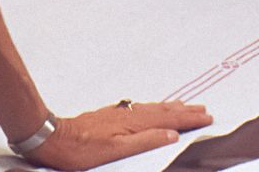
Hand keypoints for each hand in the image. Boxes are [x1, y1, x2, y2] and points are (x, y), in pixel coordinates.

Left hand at [24, 100, 213, 169]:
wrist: (52, 138)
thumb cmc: (81, 150)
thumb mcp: (115, 151)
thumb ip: (145, 141)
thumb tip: (171, 135)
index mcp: (133, 125)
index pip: (168, 121)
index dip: (188, 119)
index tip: (206, 117)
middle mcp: (128, 116)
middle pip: (163, 111)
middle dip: (185, 111)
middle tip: (204, 109)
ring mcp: (118, 115)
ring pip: (152, 109)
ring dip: (171, 108)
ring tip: (185, 107)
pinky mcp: (109, 116)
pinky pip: (140, 110)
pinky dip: (153, 109)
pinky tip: (151, 110)